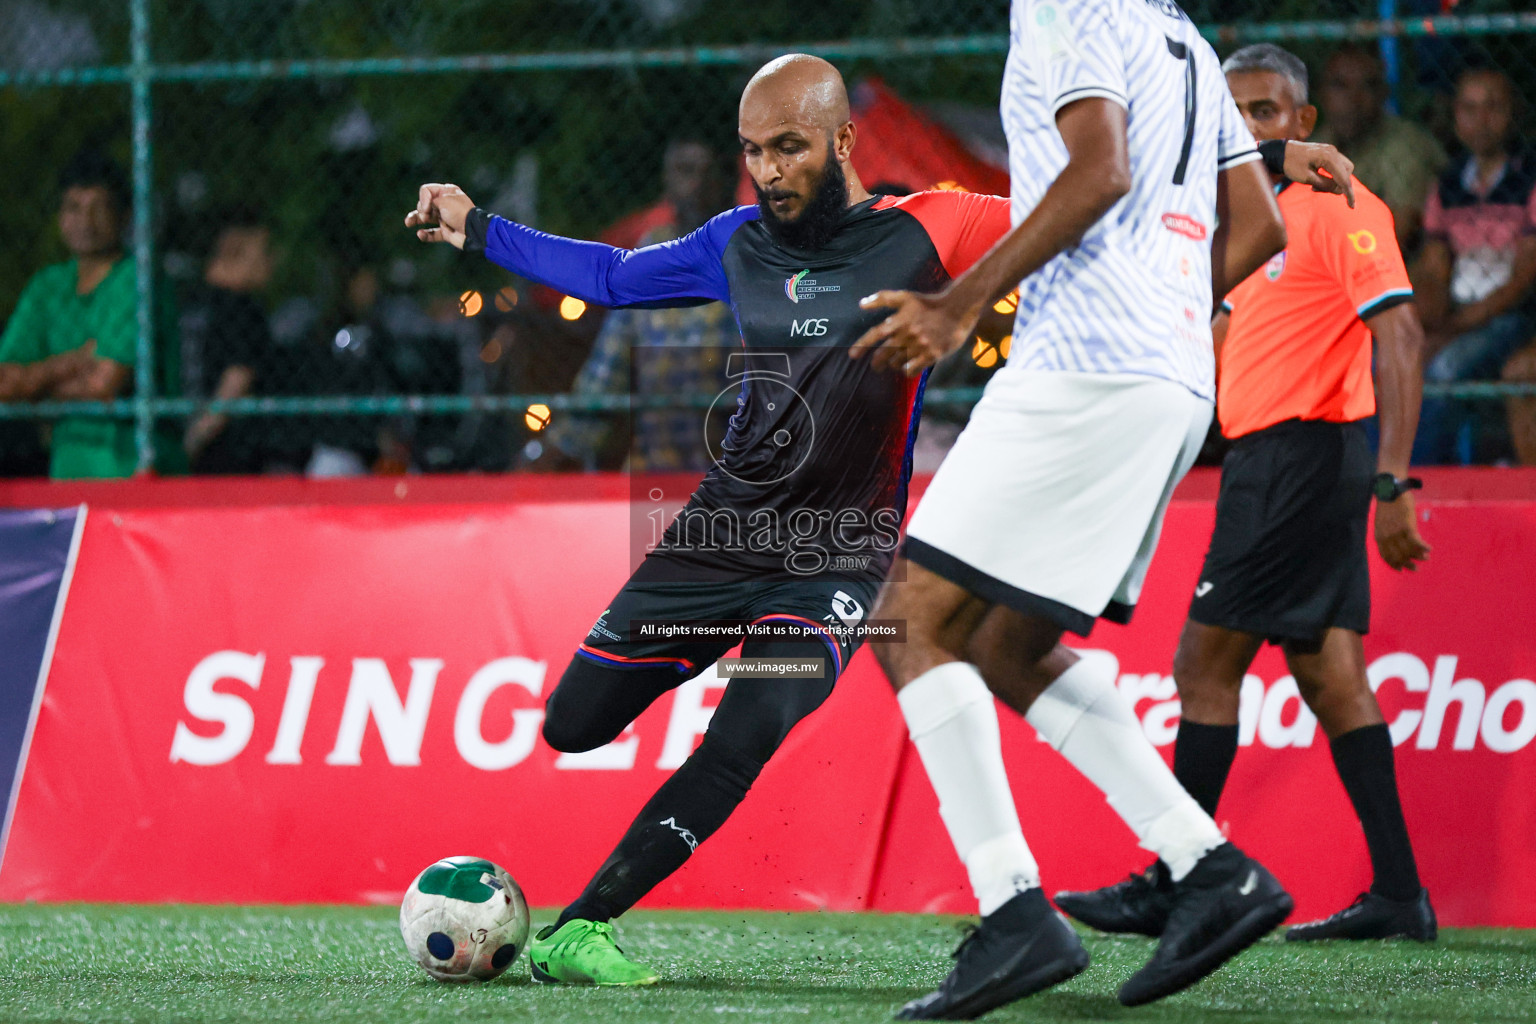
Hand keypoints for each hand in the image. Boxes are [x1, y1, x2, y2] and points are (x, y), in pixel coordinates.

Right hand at [405, 183, 475, 248]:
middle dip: (422, 210)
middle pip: (424, 204)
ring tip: (408, 223)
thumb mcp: (443, 200)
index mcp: (446, 192)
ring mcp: (445, 218)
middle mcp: (445, 204)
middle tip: (427, 216)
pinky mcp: (446, 232)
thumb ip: (430, 201)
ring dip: (415, 220)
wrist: (473, 231)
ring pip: (425, 218)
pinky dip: (425, 234)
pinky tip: (420, 234)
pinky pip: (432, 234)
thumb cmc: (460, 213)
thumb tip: (425, 211)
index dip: (423, 198)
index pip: (426, 190)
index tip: (428, 207)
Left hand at [850, 289, 977, 375]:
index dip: (862, 345)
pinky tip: (907, 368)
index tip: (853, 355)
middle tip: (875, 365)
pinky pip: (912, 370)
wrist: (957, 310)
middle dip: (877, 362)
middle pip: (884, 353)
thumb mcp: (906, 296)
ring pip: (897, 363)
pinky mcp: (932, 355)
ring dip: (893, 365)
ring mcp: (920, 346)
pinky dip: (906, 371)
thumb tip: (861, 304)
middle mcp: (908, 334)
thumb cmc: (929, 303)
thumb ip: (882, 299)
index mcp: (900, 320)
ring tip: (894, 363)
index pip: (876, 333)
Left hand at [1282, 142, 1354, 207]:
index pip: (1344, 178)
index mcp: (1328, 157)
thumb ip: (1325, 185)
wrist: (1281, 152)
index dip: (1348, 194)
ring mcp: (1331, 151)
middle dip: (1338, 184)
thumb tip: (1340, 191)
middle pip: (1347, 172)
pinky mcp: (1328, 152)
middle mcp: (1333, 152)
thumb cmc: (1292, 165)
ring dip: (1334, 180)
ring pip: (1343, 169)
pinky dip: (1330, 175)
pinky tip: (1316, 180)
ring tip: (1314, 186)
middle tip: (1316, 190)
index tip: (1351, 206)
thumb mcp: (1307, 178)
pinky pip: (1336, 166)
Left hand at [1374, 492, 1430, 570]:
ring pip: (1409, 550)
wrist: (1390, 491)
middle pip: (1398, 555)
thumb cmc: (1388, 506)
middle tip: (1416, 568)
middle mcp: (1387, 536)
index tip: (1400, 570)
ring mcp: (1397, 532)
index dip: (1394, 564)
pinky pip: (1417, 541)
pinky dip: (1423, 546)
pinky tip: (1429, 548)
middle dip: (1408, 564)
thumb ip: (1387, 533)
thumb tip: (1397, 544)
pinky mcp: (1407, 526)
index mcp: (1379, 536)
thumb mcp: (1382, 522)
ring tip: (1426, 558)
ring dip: (1419, 556)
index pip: (1386, 555)